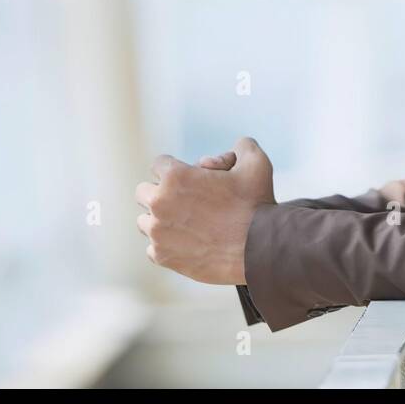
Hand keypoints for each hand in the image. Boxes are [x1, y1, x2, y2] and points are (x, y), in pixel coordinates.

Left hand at [135, 136, 276, 284]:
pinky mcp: (163, 257)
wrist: (261, 249)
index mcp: (175, 176)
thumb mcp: (255, 163)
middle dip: (160, 193)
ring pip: (144, 221)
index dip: (175, 169)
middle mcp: (159, 203)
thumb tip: (236, 146)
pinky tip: (187, 243)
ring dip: (160, 220)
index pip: (158, 164)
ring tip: (184, 223)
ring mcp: (158, 232)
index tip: (189, 179)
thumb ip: (242, 146)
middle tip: (183, 201)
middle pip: (143, 192)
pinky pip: (152, 248)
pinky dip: (166, 246)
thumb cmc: (257, 204)